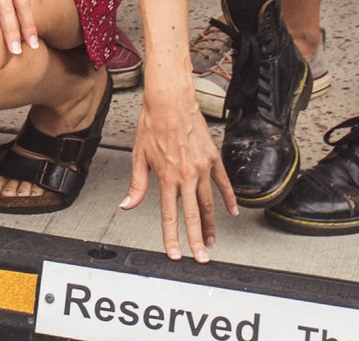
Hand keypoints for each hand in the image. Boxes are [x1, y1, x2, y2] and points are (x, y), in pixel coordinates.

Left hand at [120, 80, 234, 260]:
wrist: (170, 100)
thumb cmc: (152, 124)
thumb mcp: (139, 155)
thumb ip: (137, 184)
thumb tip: (127, 204)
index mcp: (167, 176)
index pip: (169, 215)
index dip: (171, 237)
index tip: (174, 254)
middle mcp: (186, 175)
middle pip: (193, 215)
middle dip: (196, 240)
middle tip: (201, 258)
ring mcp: (202, 168)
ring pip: (208, 204)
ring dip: (210, 225)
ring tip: (211, 242)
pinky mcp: (213, 159)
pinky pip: (224, 184)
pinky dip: (229, 200)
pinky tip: (231, 213)